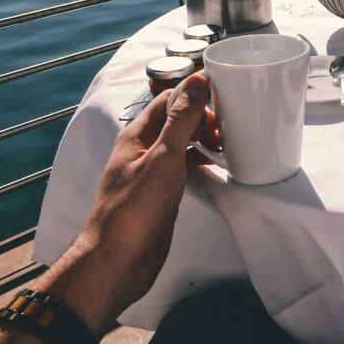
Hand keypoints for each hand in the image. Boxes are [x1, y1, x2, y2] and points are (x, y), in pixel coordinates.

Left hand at [0, 73, 214, 341]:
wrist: (117, 262)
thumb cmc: (132, 213)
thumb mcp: (163, 159)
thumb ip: (180, 120)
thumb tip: (196, 82)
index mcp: (136, 136)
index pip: (167, 99)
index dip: (194, 94)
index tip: (221, 97)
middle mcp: (142, 150)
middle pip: (176, 119)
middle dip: (203, 117)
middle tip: (225, 128)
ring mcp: (151, 172)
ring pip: (181, 143)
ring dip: (203, 138)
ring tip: (224, 145)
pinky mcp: (161, 192)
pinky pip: (183, 166)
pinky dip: (200, 161)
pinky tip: (213, 167)